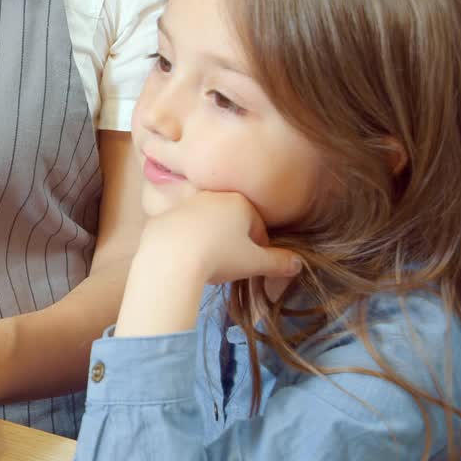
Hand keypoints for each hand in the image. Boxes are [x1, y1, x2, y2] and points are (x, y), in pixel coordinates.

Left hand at [139, 190, 300, 284]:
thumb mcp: (255, 263)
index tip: (253, 264)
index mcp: (238, 202)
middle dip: (233, 241)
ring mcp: (183, 205)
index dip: (258, 248)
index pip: (257, 226)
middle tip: (230, 264)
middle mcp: (210, 196)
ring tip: (207, 263)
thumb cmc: (218, 257)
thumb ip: (279, 262)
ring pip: (204, 224)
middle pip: (230, 221)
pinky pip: (180, 232)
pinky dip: (184, 243)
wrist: (169, 259)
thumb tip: (298, 264)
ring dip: (209, 240)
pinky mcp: (162, 217)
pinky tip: (184, 260)